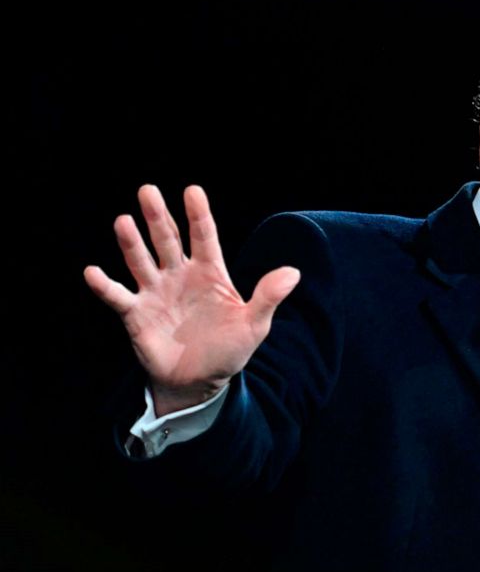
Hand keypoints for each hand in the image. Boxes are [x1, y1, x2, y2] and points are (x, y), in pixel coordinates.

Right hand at [84, 185, 299, 415]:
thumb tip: (293, 273)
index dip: (198, 214)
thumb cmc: (230, 350)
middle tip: (148, 190)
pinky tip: (93, 272)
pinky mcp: (136, 314)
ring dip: (131, 243)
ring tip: (123, 221)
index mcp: (210, 273)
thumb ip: (268, 297)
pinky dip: (105, 285)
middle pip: (167, 239)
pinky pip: (117, 296)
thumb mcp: (254, 325)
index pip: (204, 237)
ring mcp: (156, 292)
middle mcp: (180, 275)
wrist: (200, 381)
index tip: (192, 190)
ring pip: (141, 260)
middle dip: (157, 216)